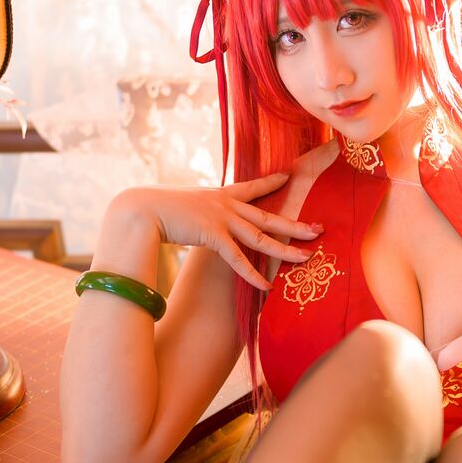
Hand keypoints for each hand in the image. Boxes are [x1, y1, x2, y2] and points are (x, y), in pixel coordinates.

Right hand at [114, 175, 322, 290]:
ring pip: (262, 237)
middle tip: (320, 229)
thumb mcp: (182, 205)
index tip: (287, 176)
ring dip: (286, 250)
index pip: (252, 187)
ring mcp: (221, 219)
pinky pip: (238, 258)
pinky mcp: (212, 235)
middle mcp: (226, 205)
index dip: (271, 182)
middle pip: (269, 217)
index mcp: (219, 194)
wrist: (140, 209)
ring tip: (308, 258)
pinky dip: (252, 274)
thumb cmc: (155, 209)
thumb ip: (196, 211)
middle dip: (297, 224)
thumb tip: (193, 216)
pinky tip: (267, 286)